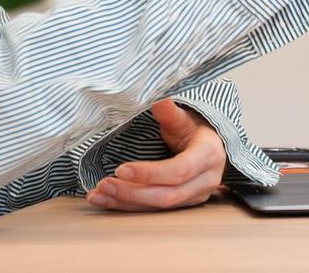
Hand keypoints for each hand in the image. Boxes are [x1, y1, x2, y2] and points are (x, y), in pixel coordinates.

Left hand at [85, 98, 228, 211]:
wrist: (211, 145)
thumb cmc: (195, 128)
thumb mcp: (184, 117)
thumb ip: (169, 111)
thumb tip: (157, 97)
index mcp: (208, 155)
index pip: (178, 171)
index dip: (149, 173)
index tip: (120, 169)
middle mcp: (205, 181)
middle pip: (167, 195)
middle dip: (132, 193)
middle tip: (104, 184)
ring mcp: (195, 197)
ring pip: (158, 207)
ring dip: (125, 203)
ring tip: (98, 194)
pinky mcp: (182, 205)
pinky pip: (153, 210)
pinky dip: (128, 207)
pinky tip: (106, 201)